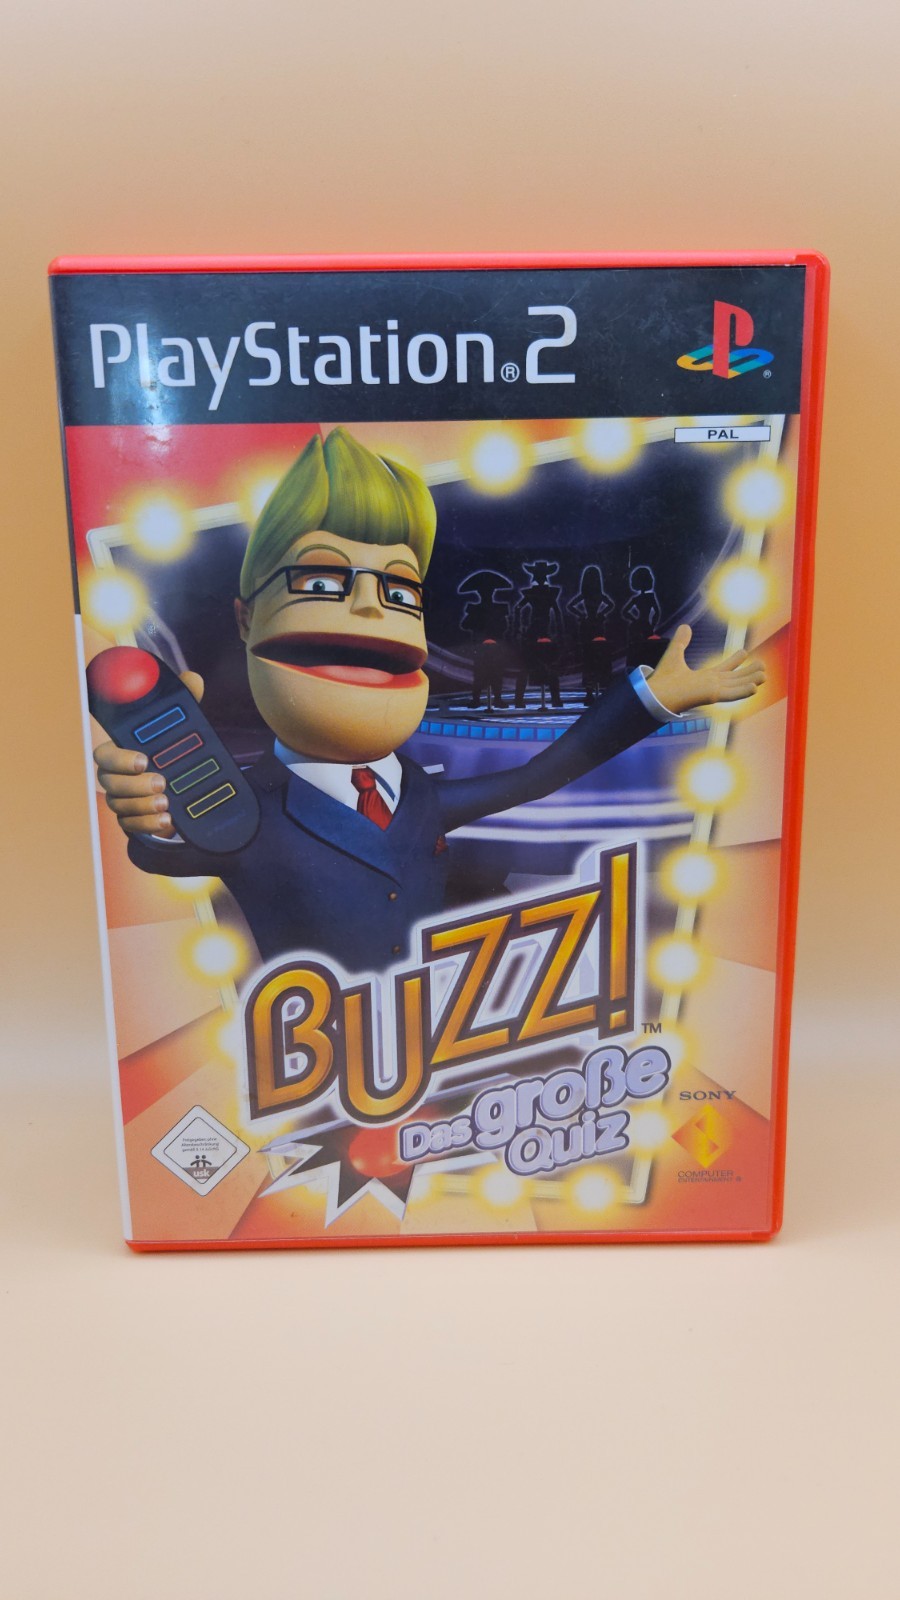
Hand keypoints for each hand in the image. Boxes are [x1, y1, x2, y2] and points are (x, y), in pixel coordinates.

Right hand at [93, 671, 203, 839]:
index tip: (143, 759)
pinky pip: (132, 825)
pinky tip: (166, 821)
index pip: (105, 755)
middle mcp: (114, 777)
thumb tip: (193, 679)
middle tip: (162, 783)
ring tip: (166, 804)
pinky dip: (148, 824)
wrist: (175, 782)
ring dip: (143, 806)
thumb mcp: (178, 724)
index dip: (120, 759)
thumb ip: (184, 701)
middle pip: (112, 783)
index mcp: (118, 751)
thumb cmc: (166, 747)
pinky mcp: (131, 819)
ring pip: (121, 806)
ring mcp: (121, 799)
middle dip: (136, 785)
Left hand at [648, 626, 764, 715]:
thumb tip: (685, 626)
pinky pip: (732, 694)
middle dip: (749, 672)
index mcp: (703, 678)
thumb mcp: (675, 654)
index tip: (745, 652)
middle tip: (763, 666)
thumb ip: (681, 641)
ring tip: (765, 675)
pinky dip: (743, 691)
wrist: (656, 693)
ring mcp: (713, 691)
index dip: (735, 661)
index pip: (723, 669)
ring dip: (751, 680)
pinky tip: (755, 688)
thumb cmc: (663, 679)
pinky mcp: (712, 696)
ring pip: (737, 686)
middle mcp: (711, 685)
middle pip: (735, 678)